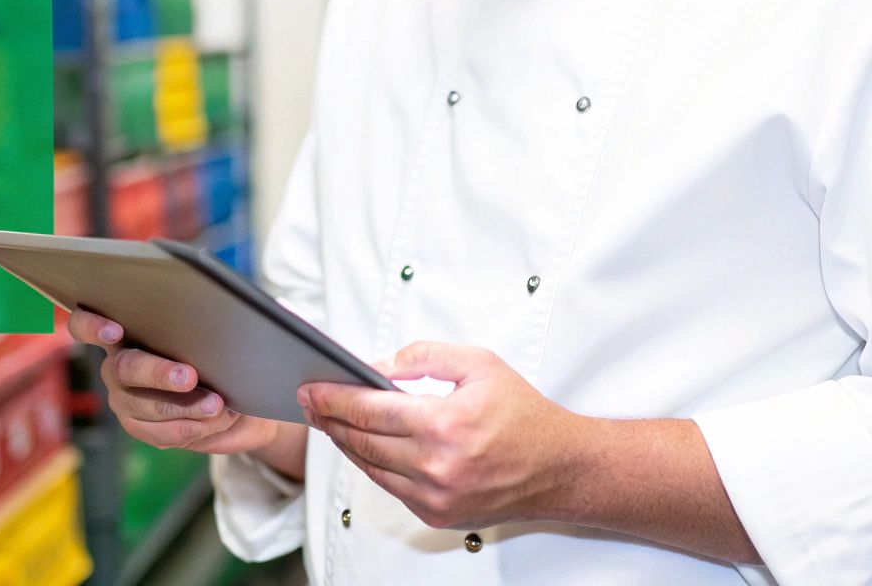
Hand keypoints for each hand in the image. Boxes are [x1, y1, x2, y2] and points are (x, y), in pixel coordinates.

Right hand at [68, 309, 287, 457]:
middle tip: (190, 376)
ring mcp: (125, 400)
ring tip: (217, 405)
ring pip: (144, 407)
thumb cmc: (221, 354)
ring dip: (184, 407)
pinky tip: (213, 421)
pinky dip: (190, 427)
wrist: (239, 399)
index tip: (115, 330)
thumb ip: (204, 325)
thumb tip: (223, 319)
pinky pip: (159, 434)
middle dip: (158, 373)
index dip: (92, 326)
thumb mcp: (214, 334)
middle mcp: (117, 366)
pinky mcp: (140, 428)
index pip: (85, 325)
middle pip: (124, 368)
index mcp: (126, 331)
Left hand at [300, 340, 591, 530]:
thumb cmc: (524, 416)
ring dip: (345, 443)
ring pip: (370, 466)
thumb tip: (380, 366)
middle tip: (311, 401)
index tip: (312, 388)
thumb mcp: (479, 365)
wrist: (559, 468)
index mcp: (445, 424)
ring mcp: (436, 496)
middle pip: (362, 440)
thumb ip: (424, 357)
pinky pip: (390, 487)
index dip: (334, 397)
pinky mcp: (438, 515)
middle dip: (330, 418)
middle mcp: (437, 466)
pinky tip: (363, 445)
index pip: (370, 409)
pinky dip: (372, 465)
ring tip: (330, 421)